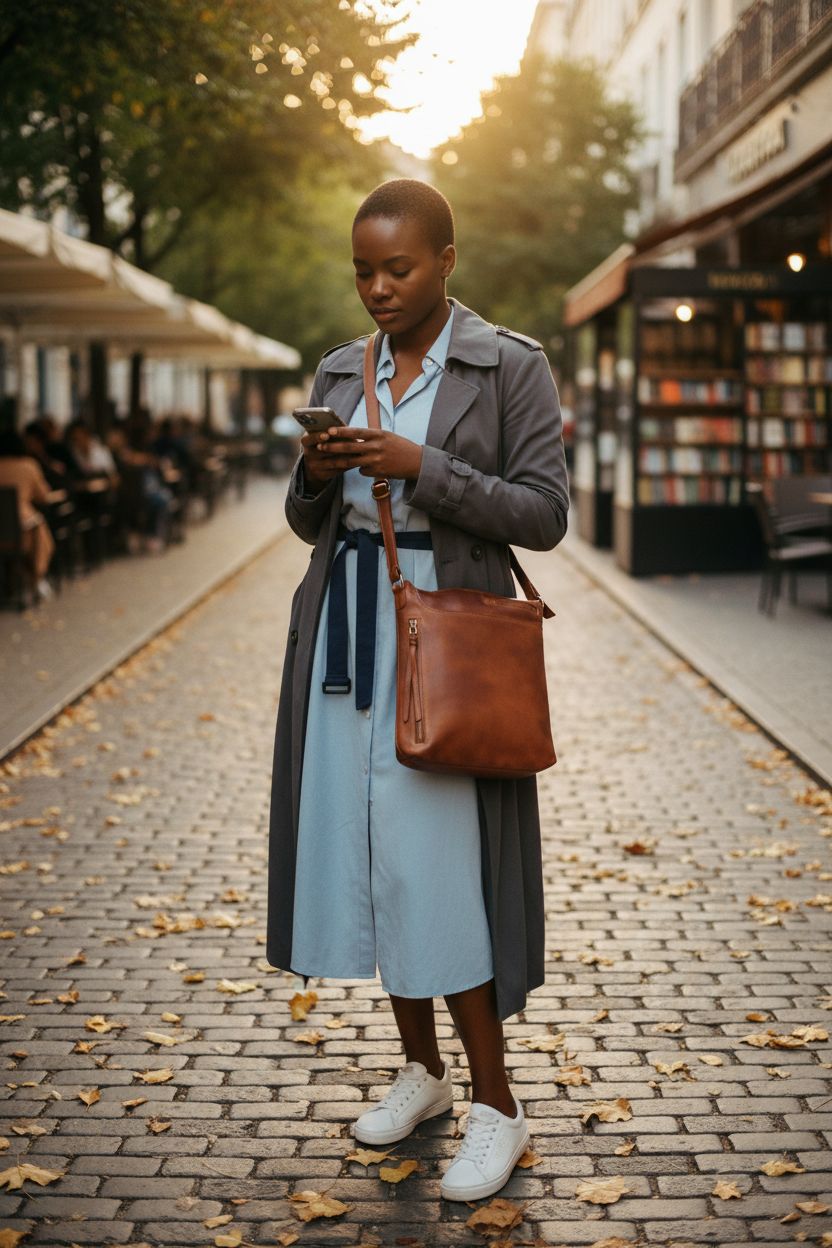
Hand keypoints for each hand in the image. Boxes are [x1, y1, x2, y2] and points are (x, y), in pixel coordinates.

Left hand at [304, 426, 422, 482]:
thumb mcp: (387, 436)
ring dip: (338, 461)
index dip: (341, 431)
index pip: (356, 431)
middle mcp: (376, 447)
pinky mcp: (378, 472)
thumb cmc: (400, 446)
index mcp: (378, 435)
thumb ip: (371, 436)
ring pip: (352, 461)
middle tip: (320, 445)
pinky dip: (360, 469)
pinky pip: (362, 471)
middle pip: (349, 447)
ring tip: (326, 459)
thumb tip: (353, 436)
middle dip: (332, 447)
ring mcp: (376, 461)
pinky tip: (364, 467)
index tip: (328, 430)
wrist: (416, 462)